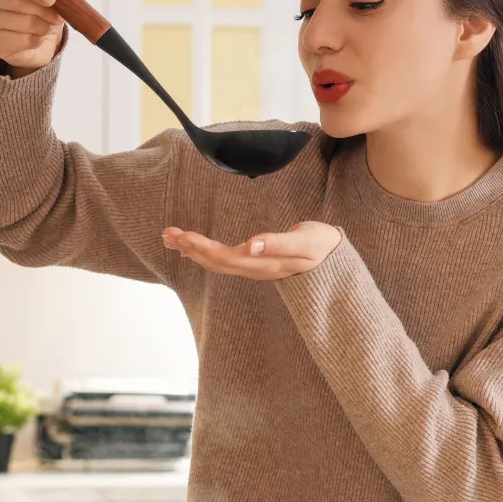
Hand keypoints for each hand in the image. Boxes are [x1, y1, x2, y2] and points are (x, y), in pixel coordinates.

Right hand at [0, 0, 64, 72]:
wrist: (35, 36)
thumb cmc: (39, 2)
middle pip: (14, 1)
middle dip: (42, 10)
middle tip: (58, 15)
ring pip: (21, 23)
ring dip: (43, 26)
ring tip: (49, 24)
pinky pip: (21, 41)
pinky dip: (37, 40)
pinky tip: (38, 36)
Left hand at [162, 222, 341, 280]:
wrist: (335, 261)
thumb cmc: (321, 246)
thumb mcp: (305, 242)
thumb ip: (278, 243)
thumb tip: (250, 244)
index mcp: (263, 263)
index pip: (225, 257)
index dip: (201, 248)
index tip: (182, 235)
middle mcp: (254, 268)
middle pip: (215, 262)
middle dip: (190, 248)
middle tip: (167, 232)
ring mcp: (254, 268)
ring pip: (216, 262)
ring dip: (192, 251)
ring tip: (171, 238)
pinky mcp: (254, 263)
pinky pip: (223, 261)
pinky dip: (203, 252)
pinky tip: (191, 247)